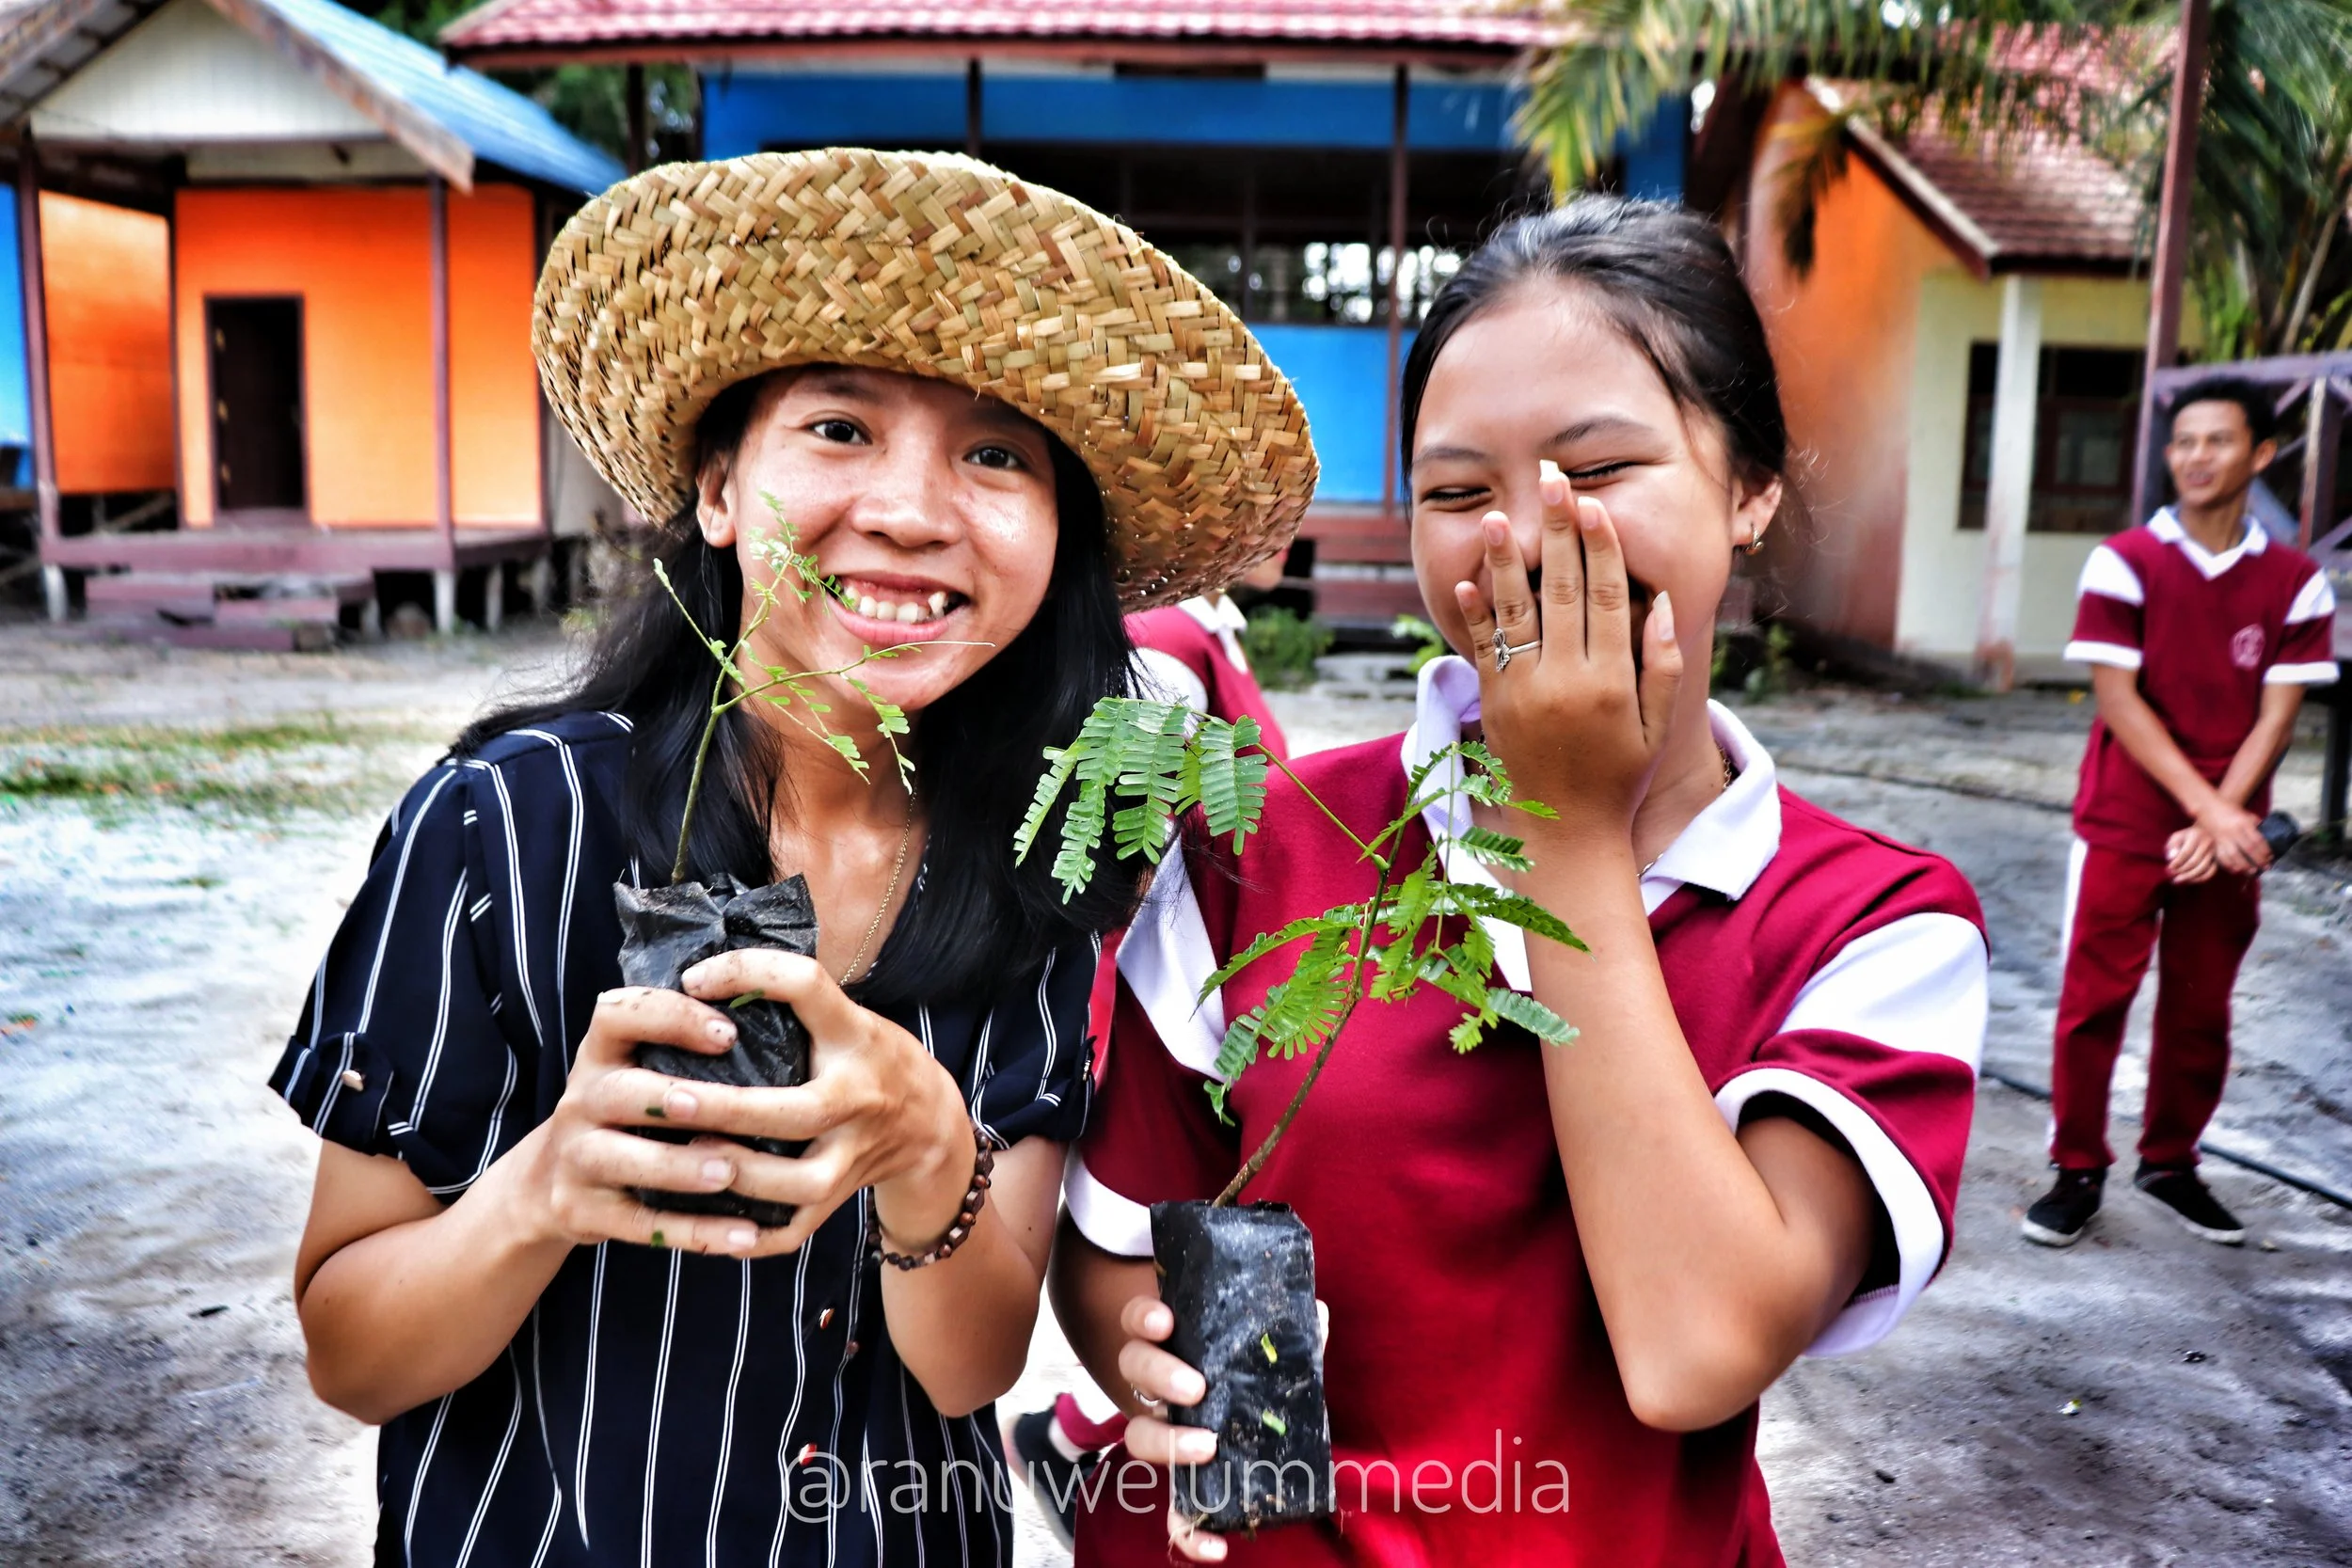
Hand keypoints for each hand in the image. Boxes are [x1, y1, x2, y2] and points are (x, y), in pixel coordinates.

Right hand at [526, 984, 773, 1257]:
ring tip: (729, 1172)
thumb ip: (681, 1046)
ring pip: (620, 1161)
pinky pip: (640, 1224)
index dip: (670, 1017)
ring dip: (677, 1167)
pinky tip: (745, 1234)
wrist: (551, 1182)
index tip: (728, 1032)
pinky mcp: (582, 1211)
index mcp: (601, 1054)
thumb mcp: (635, 1068)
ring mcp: (576, 1158)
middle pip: (617, 1092)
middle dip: (667, 1098)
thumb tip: (784, 1022)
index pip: (619, 1015)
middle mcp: (581, 1100)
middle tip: (716, 1104)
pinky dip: (695, 1231)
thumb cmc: (625, 1111)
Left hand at [676, 948, 973, 1256]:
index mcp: (857, 1036)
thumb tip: (698, 981)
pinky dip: (749, 1235)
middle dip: (728, 1109)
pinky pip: (794, 1230)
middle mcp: (861, 1097)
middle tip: (666, 1099)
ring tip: (684, 1157)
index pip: (808, 986)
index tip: (693, 981)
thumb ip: (790, 1003)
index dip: (749, 974)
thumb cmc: (870, 1058)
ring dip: (739, 1174)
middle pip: (800, 1111)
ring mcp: (856, 1156)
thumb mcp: (847, 1016)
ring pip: (800, 1183)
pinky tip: (702, 1219)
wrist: (930, 1125)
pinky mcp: (842, 1199)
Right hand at [1114, 1291, 1331, 1562]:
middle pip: (1133, 1370)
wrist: (1255, 1419)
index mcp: (1175, 1345)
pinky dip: (1189, 1533)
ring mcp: (1166, 1435)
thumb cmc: (1255, 1373)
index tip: (1165, 1322)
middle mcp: (1159, 1387)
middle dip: (1159, 1375)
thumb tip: (1317, 1314)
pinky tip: (1216, 1548)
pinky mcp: (1184, 1484)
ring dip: (1165, 1442)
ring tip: (1206, 1446)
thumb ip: (1296, 1331)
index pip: (1140, 1323)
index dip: (1144, 1318)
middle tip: (1196, 1387)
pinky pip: (1173, 1513)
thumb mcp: (1275, 1349)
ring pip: (1137, 1435)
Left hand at [1452, 462, 1682, 839]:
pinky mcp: (1494, 704)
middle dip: (1557, 532)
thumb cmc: (1620, 776)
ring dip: (1505, 561)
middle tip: (1550, 481)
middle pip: (1562, 591)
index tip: (1593, 504)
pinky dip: (1474, 615)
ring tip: (1496, 518)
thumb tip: (1662, 605)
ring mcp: (1524, 692)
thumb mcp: (1656, 728)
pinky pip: (1483, 649)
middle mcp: (1566, 681)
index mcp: (1612, 683)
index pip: (1608, 598)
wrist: (1566, 833)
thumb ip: (1662, 667)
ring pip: (1516, 612)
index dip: (1600, 547)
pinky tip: (1469, 580)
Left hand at [2166, 824, 2218, 883]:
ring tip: (2177, 880)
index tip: (2168, 868)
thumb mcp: (2176, 838)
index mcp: (2196, 835)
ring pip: (2203, 868)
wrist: (2202, 834)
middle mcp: (2207, 843)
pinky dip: (2200, 879)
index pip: (2186, 852)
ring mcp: (2214, 852)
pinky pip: (2210, 872)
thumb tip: (2171, 858)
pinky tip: (2188, 881)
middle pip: (2194, 861)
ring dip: (2189, 877)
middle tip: (2171, 875)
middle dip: (2181, 870)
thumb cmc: (2184, 838)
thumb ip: (2172, 847)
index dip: (2177, 862)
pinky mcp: (2216, 860)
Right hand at [2192, 797, 2269, 874]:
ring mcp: (2222, 837)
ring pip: (2235, 856)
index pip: (2257, 840)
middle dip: (2258, 860)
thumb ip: (2254, 824)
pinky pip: (2221, 856)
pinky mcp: (2214, 842)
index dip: (2265, 850)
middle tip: (2265, 867)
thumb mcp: (2244, 813)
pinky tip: (2236, 869)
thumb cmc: (2228, 808)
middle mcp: (2233, 831)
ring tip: (2252, 871)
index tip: (2270, 857)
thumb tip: (2265, 834)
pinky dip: (2229, 865)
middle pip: (2248, 849)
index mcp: (2243, 823)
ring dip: (2245, 866)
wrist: (2206, 806)